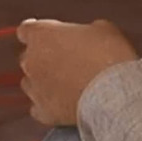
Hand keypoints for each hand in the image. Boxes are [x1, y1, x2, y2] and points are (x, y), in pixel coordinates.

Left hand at [17, 18, 137, 125]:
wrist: (115, 93)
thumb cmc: (109, 55)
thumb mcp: (102, 28)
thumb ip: (83, 30)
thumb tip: (86, 36)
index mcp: (41, 35)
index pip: (26, 30)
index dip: (38, 33)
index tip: (47, 35)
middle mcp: (31, 61)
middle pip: (28, 57)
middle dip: (43, 58)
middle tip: (67, 61)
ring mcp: (35, 88)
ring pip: (30, 83)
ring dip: (43, 82)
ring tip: (67, 84)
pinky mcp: (43, 112)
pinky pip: (38, 108)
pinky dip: (49, 105)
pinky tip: (63, 103)